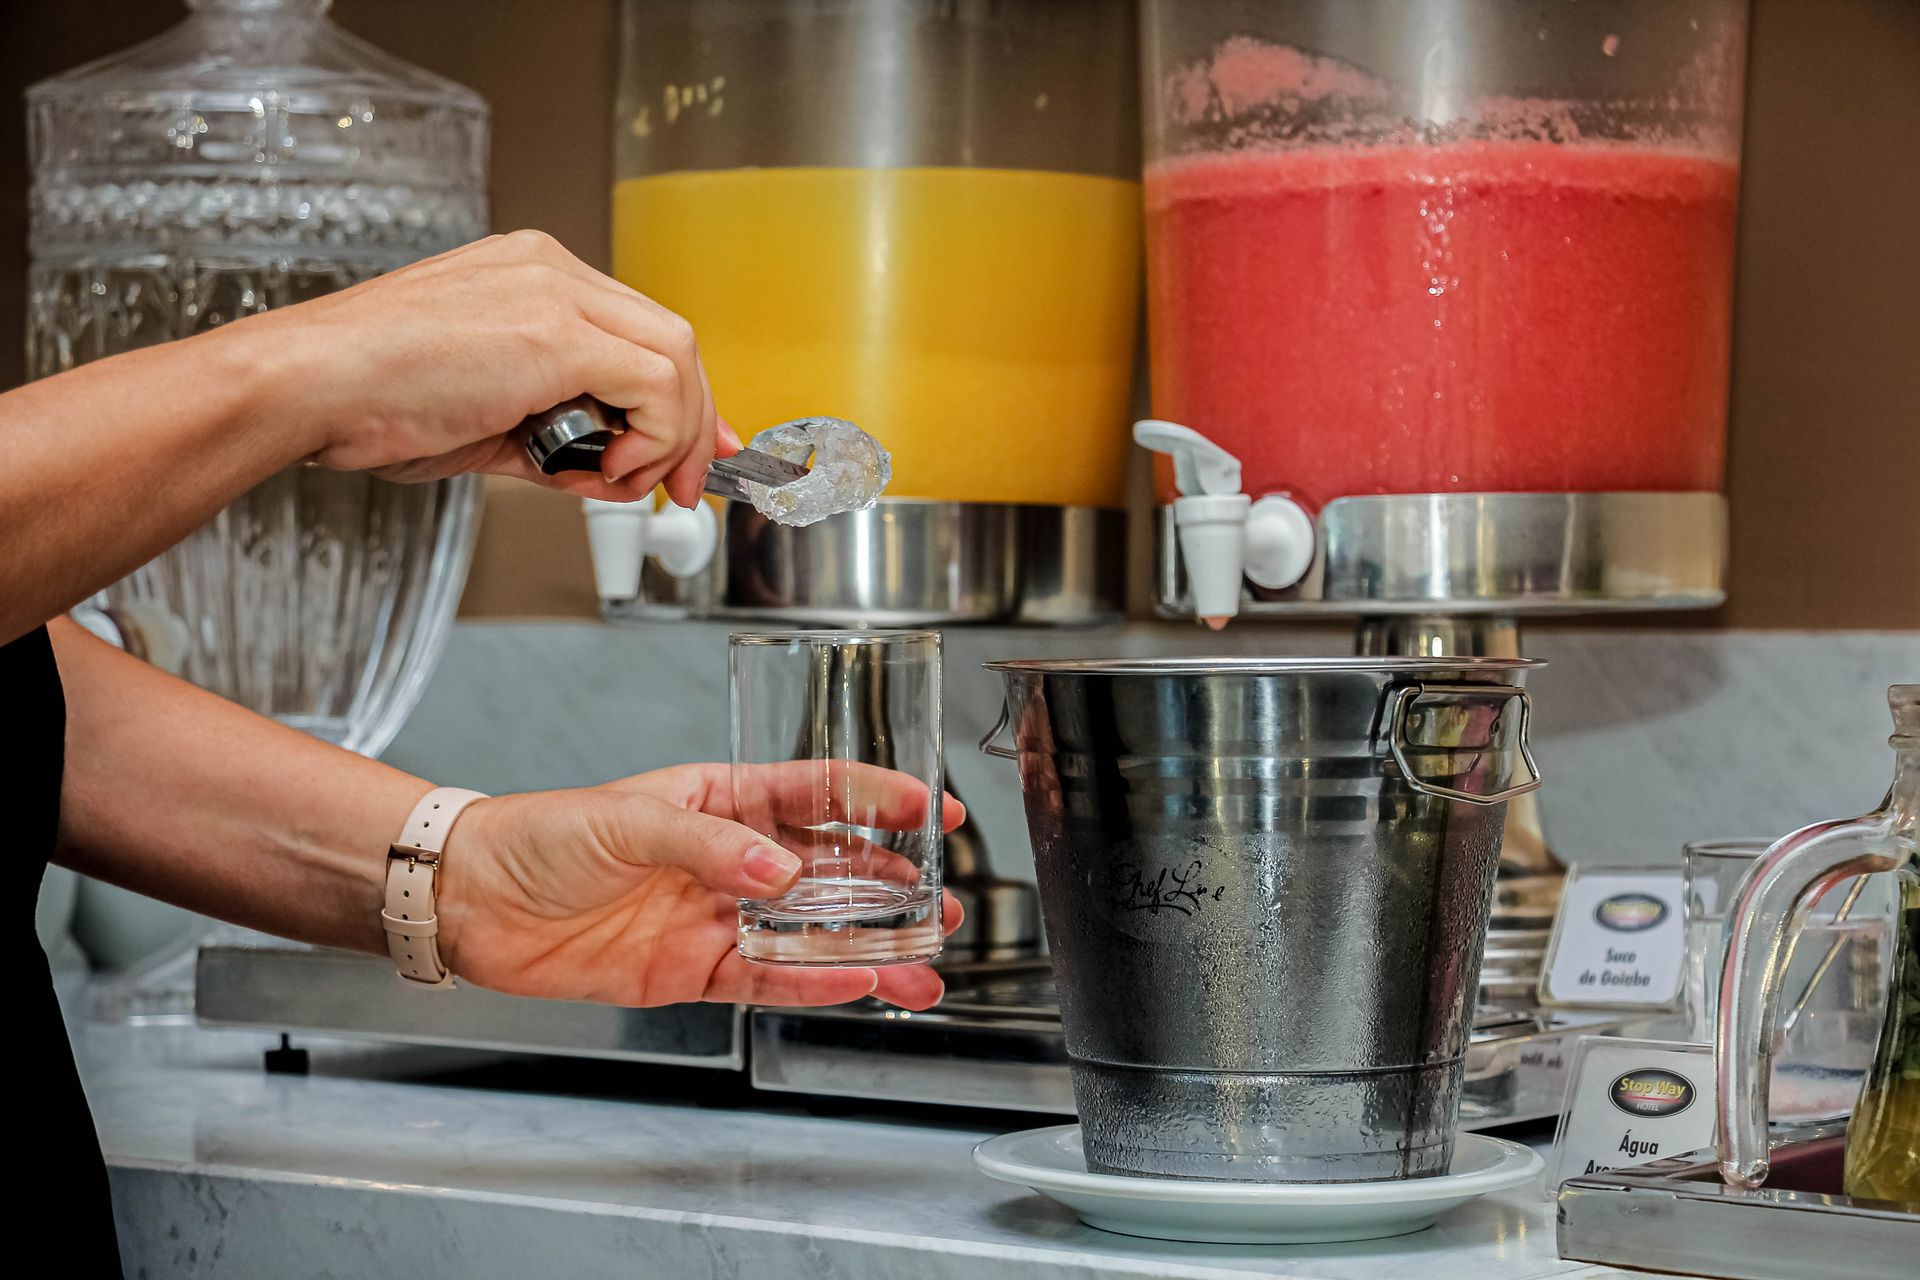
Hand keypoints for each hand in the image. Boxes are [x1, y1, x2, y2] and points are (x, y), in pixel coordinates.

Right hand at [226, 230, 735, 505]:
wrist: (306, 387)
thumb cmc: (368, 401)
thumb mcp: (485, 420)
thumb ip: (555, 436)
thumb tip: (607, 468)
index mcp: (531, 277)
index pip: (639, 331)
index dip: (680, 399)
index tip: (691, 449)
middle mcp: (549, 271)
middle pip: (671, 340)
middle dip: (693, 424)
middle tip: (687, 483)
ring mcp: (553, 292)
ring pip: (675, 358)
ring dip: (670, 438)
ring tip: (622, 483)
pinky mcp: (555, 330)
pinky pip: (654, 383)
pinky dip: (651, 437)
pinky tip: (606, 470)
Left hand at [433, 764, 964, 1009]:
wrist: (472, 903)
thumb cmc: (538, 836)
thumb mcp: (627, 819)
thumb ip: (709, 844)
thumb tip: (780, 870)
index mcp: (718, 799)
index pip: (813, 793)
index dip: (875, 798)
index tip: (930, 807)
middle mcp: (727, 858)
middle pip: (827, 873)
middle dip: (890, 888)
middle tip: (943, 902)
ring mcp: (713, 917)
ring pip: (809, 935)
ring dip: (867, 949)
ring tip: (922, 964)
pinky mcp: (691, 971)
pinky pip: (766, 981)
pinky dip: (813, 986)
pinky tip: (856, 986)